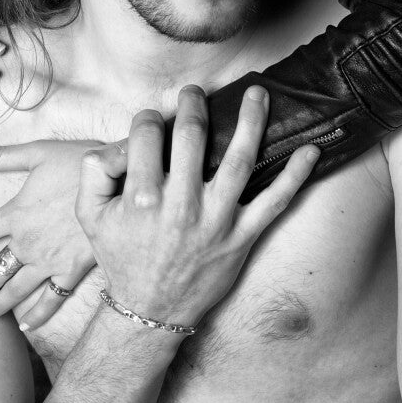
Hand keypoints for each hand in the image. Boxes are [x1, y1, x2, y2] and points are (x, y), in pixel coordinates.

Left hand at [0, 138, 103, 328]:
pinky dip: (38, 313)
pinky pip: (52, 298)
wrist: (123, 180)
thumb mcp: (39, 152)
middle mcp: (27, 242)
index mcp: (15, 214)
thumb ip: (0, 157)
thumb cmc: (80, 161)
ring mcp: (50, 259)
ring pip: (16, 289)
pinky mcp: (74, 269)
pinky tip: (26, 326)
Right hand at [76, 85, 317, 330]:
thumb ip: (94, 174)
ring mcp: (216, 221)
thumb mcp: (90, 217)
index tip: (153, 121)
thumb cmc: (121, 257)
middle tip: (195, 92)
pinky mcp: (241, 237)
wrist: (151, 310)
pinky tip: (312, 150)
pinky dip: (295, 176)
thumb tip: (114, 143)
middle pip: (193, 136)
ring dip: (252, 120)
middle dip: (194, 104)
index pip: (149, 134)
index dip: (149, 119)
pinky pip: (274, 202)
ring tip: (258, 93)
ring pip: (239, 158)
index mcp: (142, 196)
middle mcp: (181, 205)